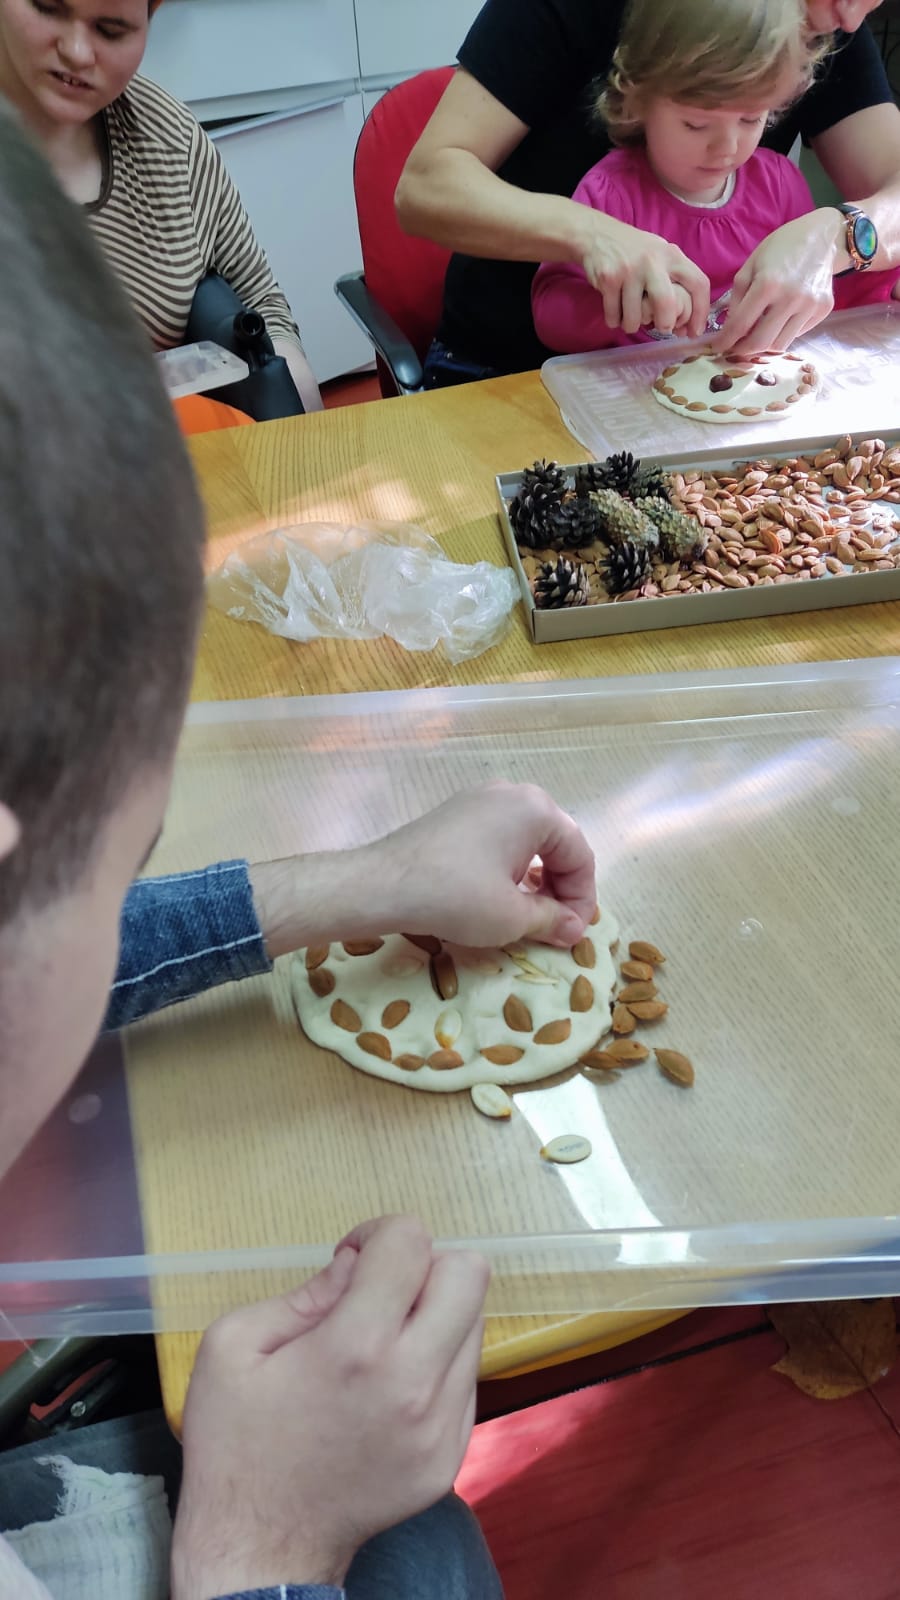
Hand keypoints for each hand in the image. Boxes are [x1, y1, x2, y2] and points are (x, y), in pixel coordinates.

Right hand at [171, 1215, 488, 1598]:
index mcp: (355, 1348)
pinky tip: (388, 1388)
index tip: (350, 1262)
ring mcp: (441, 1425)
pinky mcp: (451, 1455)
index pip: (411, 1243)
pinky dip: (437, 1364)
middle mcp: (413, 1383)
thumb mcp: (233, 1346)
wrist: (259, 1549)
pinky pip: (467, 1377)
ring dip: (435, 1315)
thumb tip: (356, 1265)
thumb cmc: (236, 1444)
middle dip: (423, 1266)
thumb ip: (304, 1292)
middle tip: (380, 1293)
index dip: (377, 1235)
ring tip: (383, 1343)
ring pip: (475, 1323)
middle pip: (468, 1273)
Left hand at [360, 780, 595, 947]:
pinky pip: (499, 838)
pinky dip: (509, 868)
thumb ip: (552, 920)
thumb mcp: (511, 917)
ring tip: (529, 915)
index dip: (583, 899)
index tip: (573, 933)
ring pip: (527, 841)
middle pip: (556, 842)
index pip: (579, 854)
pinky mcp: (456, 814)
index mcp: (536, 809)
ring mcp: (480, 799)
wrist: (382, 885)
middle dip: (561, 888)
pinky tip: (499, 896)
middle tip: (555, 926)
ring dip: (536, 879)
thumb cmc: (456, 897)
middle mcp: (512, 793)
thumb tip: (573, 930)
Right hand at [579, 213, 709, 336]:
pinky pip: (614, 316)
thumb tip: (686, 322)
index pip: (698, 284)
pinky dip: (614, 321)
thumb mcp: (661, 254)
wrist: (596, 234)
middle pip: (667, 304)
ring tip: (630, 318)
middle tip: (662, 328)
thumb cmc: (634, 251)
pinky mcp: (608, 279)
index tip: (695, 331)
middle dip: (665, 324)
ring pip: (635, 317)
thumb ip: (675, 280)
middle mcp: (653, 261)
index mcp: (672, 255)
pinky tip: (615, 312)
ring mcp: (629, 270)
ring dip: (632, 325)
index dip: (701, 312)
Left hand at [716, 209, 841, 356]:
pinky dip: (784, 333)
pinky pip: (798, 334)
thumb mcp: (750, 266)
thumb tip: (730, 329)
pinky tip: (780, 319)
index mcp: (767, 284)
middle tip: (735, 348)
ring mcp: (810, 305)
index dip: (724, 341)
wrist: (821, 237)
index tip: (717, 347)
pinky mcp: (824, 309)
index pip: (740, 325)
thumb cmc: (780, 248)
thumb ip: (737, 298)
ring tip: (758, 333)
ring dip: (765, 345)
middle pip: (761, 343)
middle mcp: (790, 298)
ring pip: (780, 345)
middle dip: (743, 351)